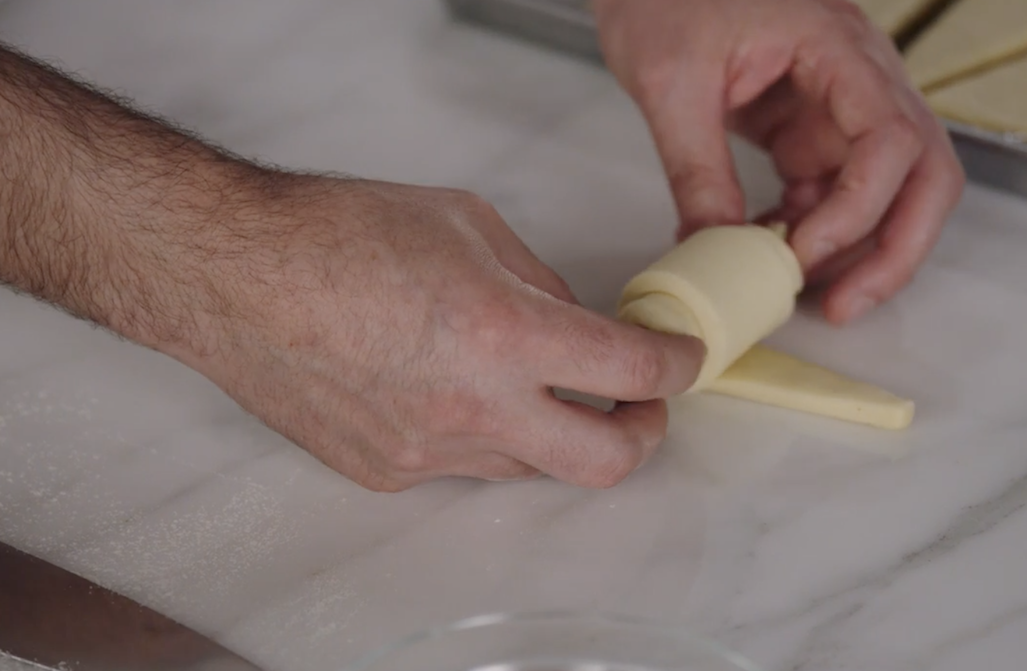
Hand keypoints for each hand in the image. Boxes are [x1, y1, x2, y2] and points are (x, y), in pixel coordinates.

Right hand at [178, 178, 704, 490]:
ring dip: (554, 431)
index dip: (677, 365)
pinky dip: (483, 434)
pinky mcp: (387, 473)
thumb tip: (577, 323)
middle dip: (644, 436)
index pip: (630, 370)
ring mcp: (428, 452)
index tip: (681, 358)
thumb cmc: (333, 234)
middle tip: (642, 405)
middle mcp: (473, 409)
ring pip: (529, 466)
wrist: (230, 276)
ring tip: (536, 382)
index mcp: (502, 333)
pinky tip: (452, 386)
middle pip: (603, 463)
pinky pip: (463, 466)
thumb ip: (539, 282)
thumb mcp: (466, 223)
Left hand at [594, 0, 964, 323]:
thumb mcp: (670, 82)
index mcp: (838, 48)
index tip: (801, 255)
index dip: (858, 211)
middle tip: (844, 306)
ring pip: (887, 192)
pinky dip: (812, 233)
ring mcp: (838, 106)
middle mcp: (859, 78)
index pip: (892, 140)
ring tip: (805, 297)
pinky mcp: (808, 129)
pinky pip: (832, 193)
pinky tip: (771, 259)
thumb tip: (715, 249)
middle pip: (924, 174)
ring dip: (857, 250)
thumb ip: (696, 168)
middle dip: (895, 249)